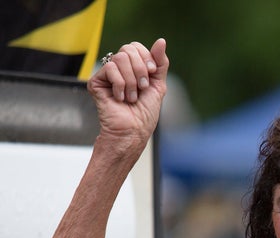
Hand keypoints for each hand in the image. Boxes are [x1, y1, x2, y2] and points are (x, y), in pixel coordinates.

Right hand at [88, 39, 168, 154]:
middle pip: (128, 49)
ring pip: (120, 57)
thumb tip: (161, 41)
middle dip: (141, 69)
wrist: (133, 130)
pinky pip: (110, 68)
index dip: (146, 58)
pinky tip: (120, 98)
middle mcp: (119, 69)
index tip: (151, 74)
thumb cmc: (145, 113)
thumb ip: (159, 63)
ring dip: (132, 81)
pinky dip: (121, 85)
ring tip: (131, 97)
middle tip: (142, 88)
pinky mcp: (96, 81)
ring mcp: (107, 75)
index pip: (136, 47)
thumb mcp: (158, 85)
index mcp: (133, 68)